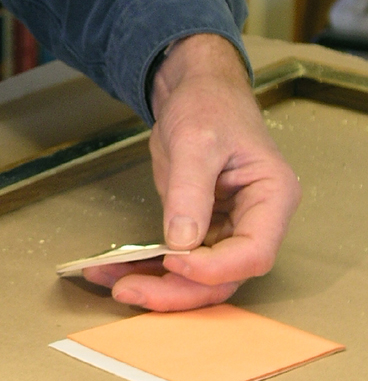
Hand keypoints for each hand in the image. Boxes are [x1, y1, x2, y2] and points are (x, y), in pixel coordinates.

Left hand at [82, 34, 300, 310]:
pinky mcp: (200, 228)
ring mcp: (227, 228)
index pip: (253, 253)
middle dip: (176, 290)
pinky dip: (146, 266)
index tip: (173, 262)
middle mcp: (255, 221)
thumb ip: (190, 191)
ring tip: (110, 282)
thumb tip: (180, 242)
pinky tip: (113, 270)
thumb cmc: (209, 105)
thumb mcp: (196, 141)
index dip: (214, 268)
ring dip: (155, 284)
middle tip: (128, 290)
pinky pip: (177, 259)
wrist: (194, 90)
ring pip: (198, 277)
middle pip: (224, 276)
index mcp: (271, 198)